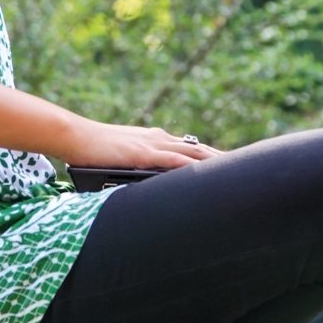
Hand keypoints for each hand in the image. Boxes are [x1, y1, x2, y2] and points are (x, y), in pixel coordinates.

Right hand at [59, 117, 220, 169]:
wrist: (77, 137)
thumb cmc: (94, 151)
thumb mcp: (122, 158)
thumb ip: (138, 167)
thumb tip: (147, 185)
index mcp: (154, 140)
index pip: (188, 147)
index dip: (210, 156)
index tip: (228, 165)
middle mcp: (158, 139)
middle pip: (197, 148)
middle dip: (221, 158)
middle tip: (245, 168)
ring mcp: (152, 144)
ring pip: (191, 151)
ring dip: (213, 160)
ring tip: (234, 170)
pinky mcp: (142, 153)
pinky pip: (172, 160)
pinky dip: (190, 166)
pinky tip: (203, 172)